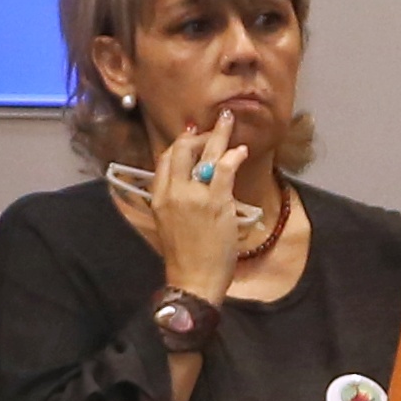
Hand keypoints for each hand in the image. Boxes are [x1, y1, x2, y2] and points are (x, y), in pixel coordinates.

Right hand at [135, 121, 252, 302]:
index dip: (179, 143)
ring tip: (229, 121)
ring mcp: (194, 196)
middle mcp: (173, 192)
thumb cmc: (184, 257)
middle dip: (197, 134)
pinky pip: (225, 170)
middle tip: (213, 126)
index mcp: (159, 197)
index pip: (164, 159)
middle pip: (181, 150)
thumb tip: (189, 183)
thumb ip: (175, 201)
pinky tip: (241, 151)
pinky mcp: (216, 203)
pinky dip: (234, 156)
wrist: (193, 279)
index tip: (191, 135)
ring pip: (204, 154)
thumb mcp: (169, 224)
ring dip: (219, 135)